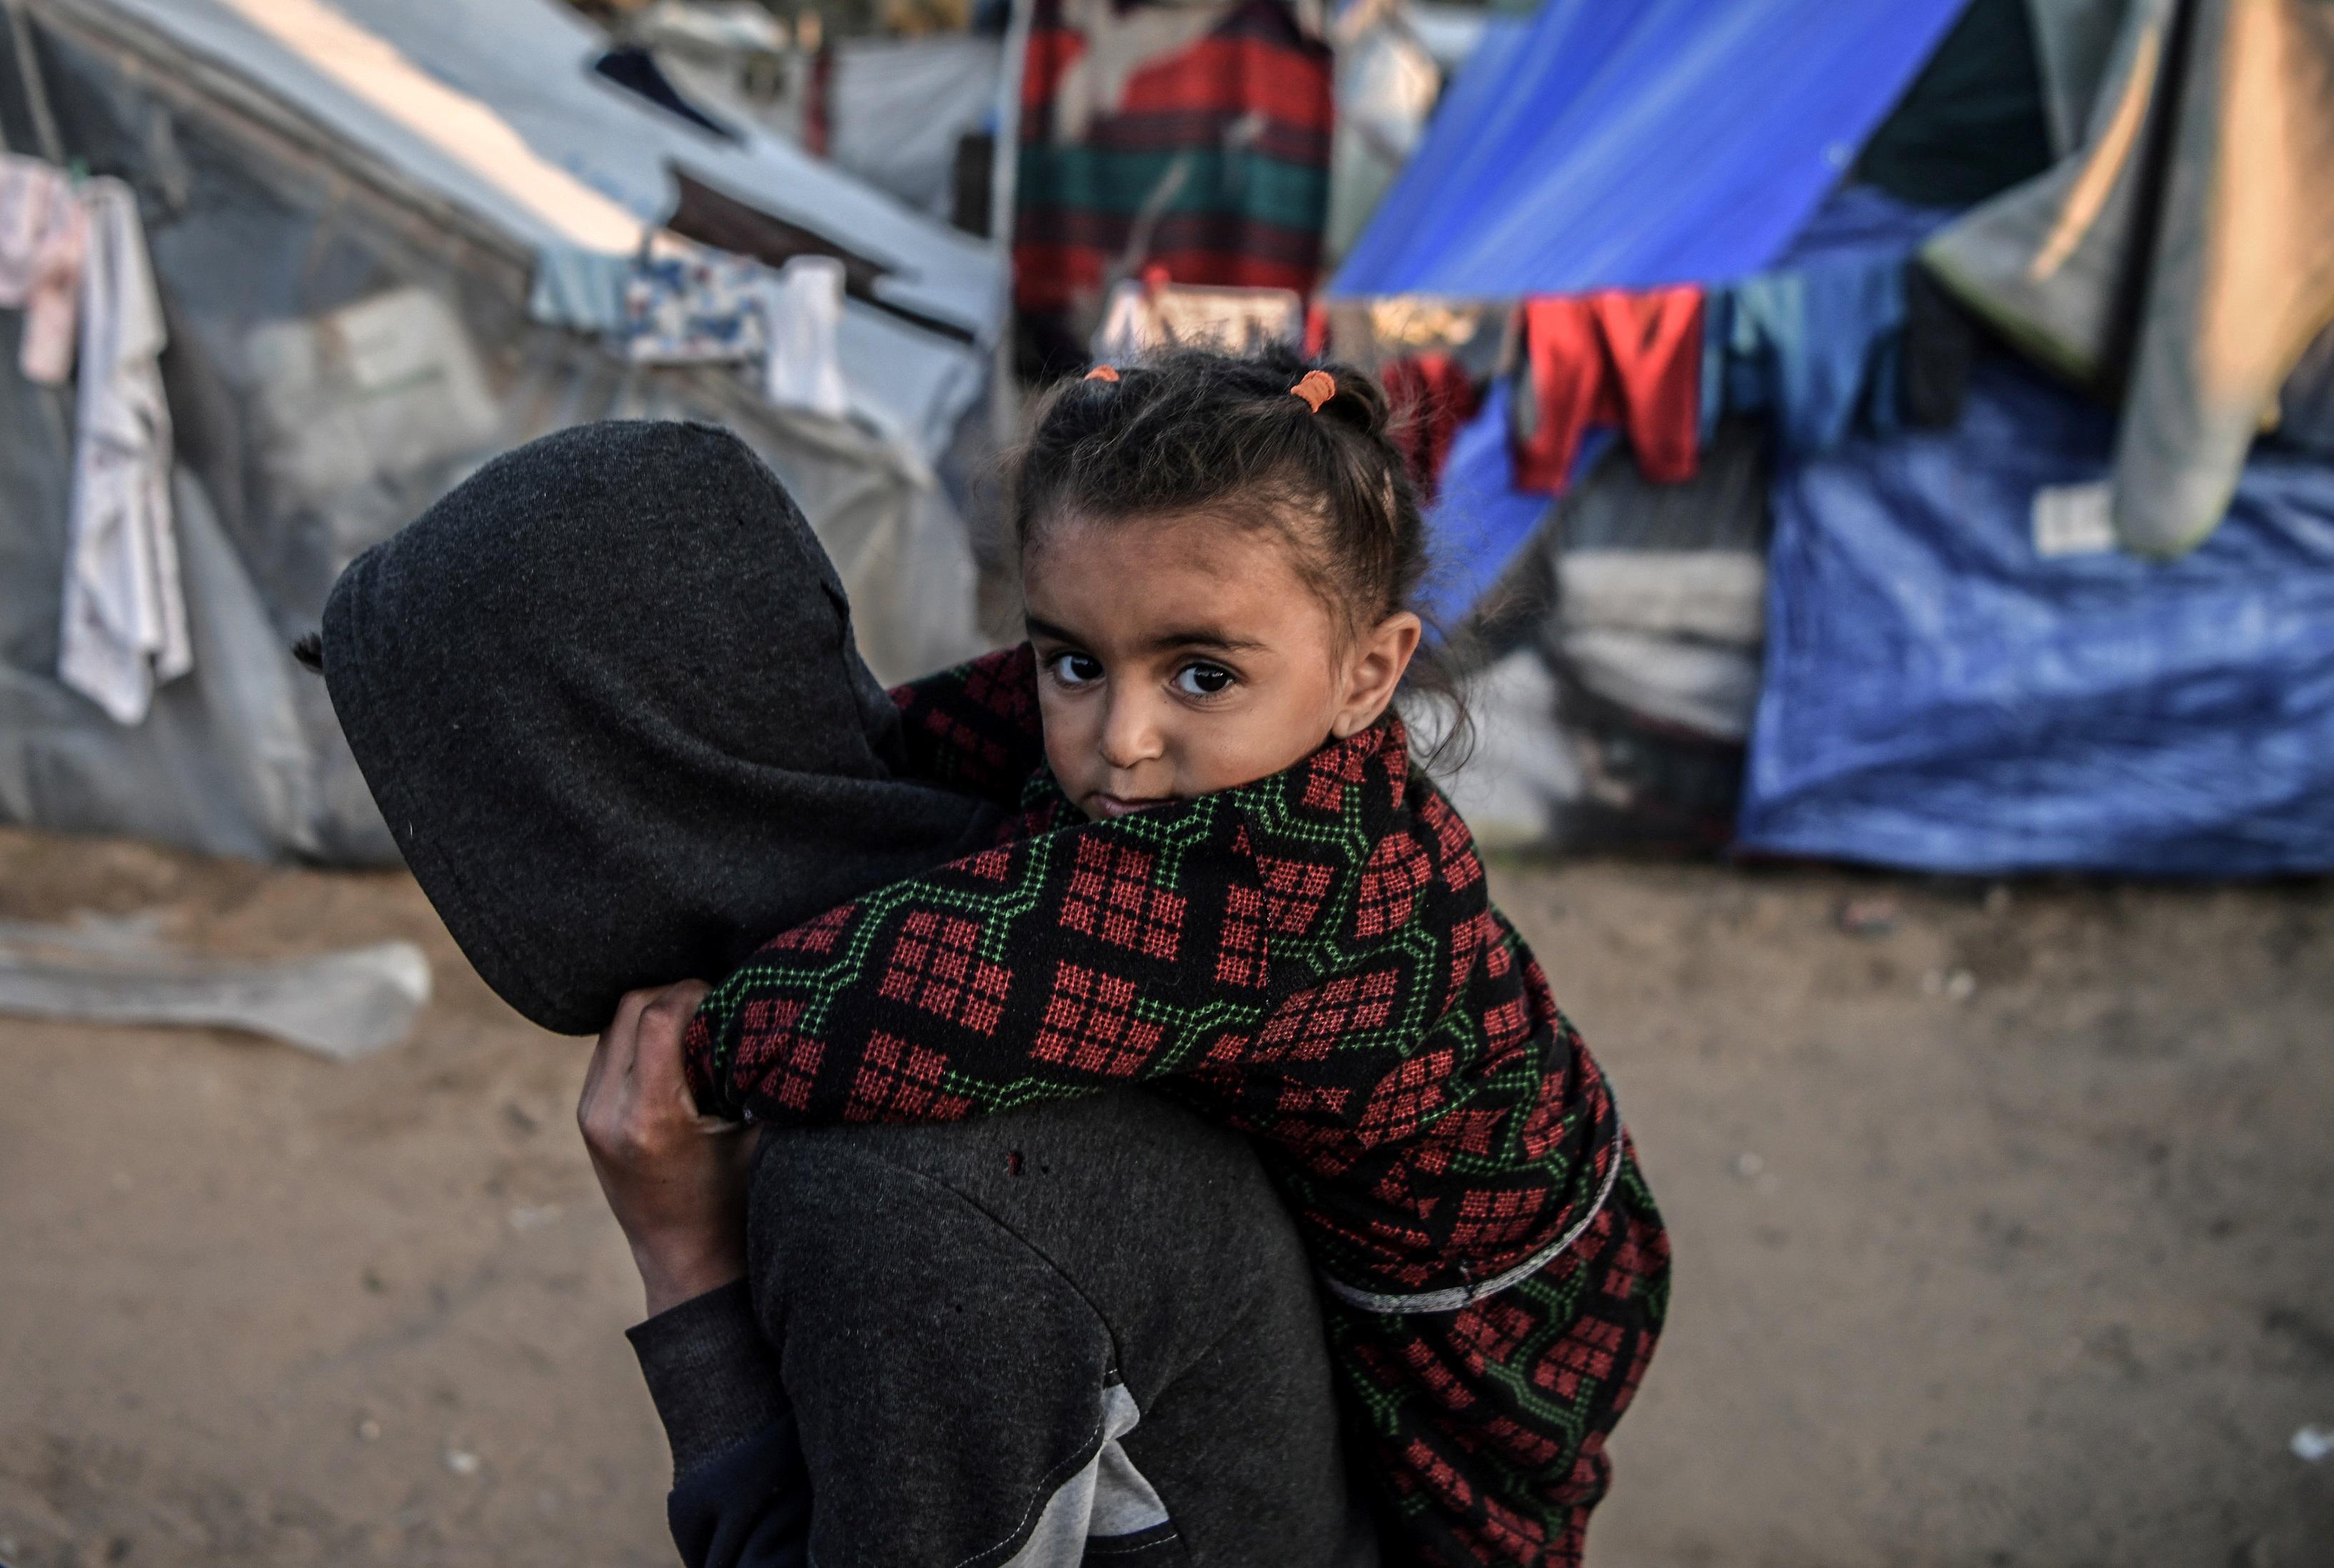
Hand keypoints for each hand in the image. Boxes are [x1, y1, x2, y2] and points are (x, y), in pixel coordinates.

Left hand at [577, 980, 758, 1317]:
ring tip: (701, 1031)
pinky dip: (642, 1037)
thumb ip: (760, 1075)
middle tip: (719, 1010)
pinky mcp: (586, 1115)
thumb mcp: (760, 1138)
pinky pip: (609, 1048)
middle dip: (678, 995)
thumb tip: (779, 1014)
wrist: (688, 1264)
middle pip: (631, 1007)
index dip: (699, 993)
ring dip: (658, 1014)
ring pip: (616, 1023)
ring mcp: (589, 1114)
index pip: (660, 1015)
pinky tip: (679, 1055)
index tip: (733, 1001)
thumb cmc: (737, 1204)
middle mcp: (607, 1112)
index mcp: (649, 1118)